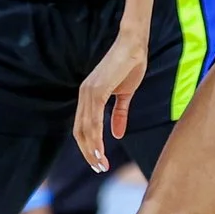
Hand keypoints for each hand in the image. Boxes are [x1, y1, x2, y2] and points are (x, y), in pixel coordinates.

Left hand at [73, 27, 151, 172]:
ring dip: (92, 149)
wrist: (134, 45)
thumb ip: (120, 114)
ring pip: (86, 128)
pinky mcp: (96, 90)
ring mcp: (88, 92)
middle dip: (88, 152)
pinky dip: (96, 136)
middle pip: (80, 132)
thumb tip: (117, 135)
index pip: (83, 128)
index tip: (99, 161)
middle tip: (99, 168)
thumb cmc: (130, 65)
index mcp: (88, 97)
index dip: (89, 146)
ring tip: (101, 164)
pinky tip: (102, 149)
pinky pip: (93, 118)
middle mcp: (84, 95)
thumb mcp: (125, 95)